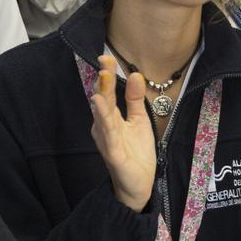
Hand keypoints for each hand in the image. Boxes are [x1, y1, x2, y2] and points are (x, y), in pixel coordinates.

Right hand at [88, 55, 155, 211]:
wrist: (139, 183)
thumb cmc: (135, 152)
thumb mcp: (139, 120)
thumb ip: (135, 99)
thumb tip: (135, 74)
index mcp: (109, 118)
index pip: (108, 92)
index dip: (107, 75)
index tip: (106, 56)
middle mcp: (103, 127)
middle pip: (102, 100)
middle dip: (103, 81)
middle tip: (103, 61)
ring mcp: (107, 139)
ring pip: (103, 116)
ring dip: (102, 99)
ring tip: (101, 81)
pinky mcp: (113, 152)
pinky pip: (109, 135)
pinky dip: (104, 121)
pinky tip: (101, 108)